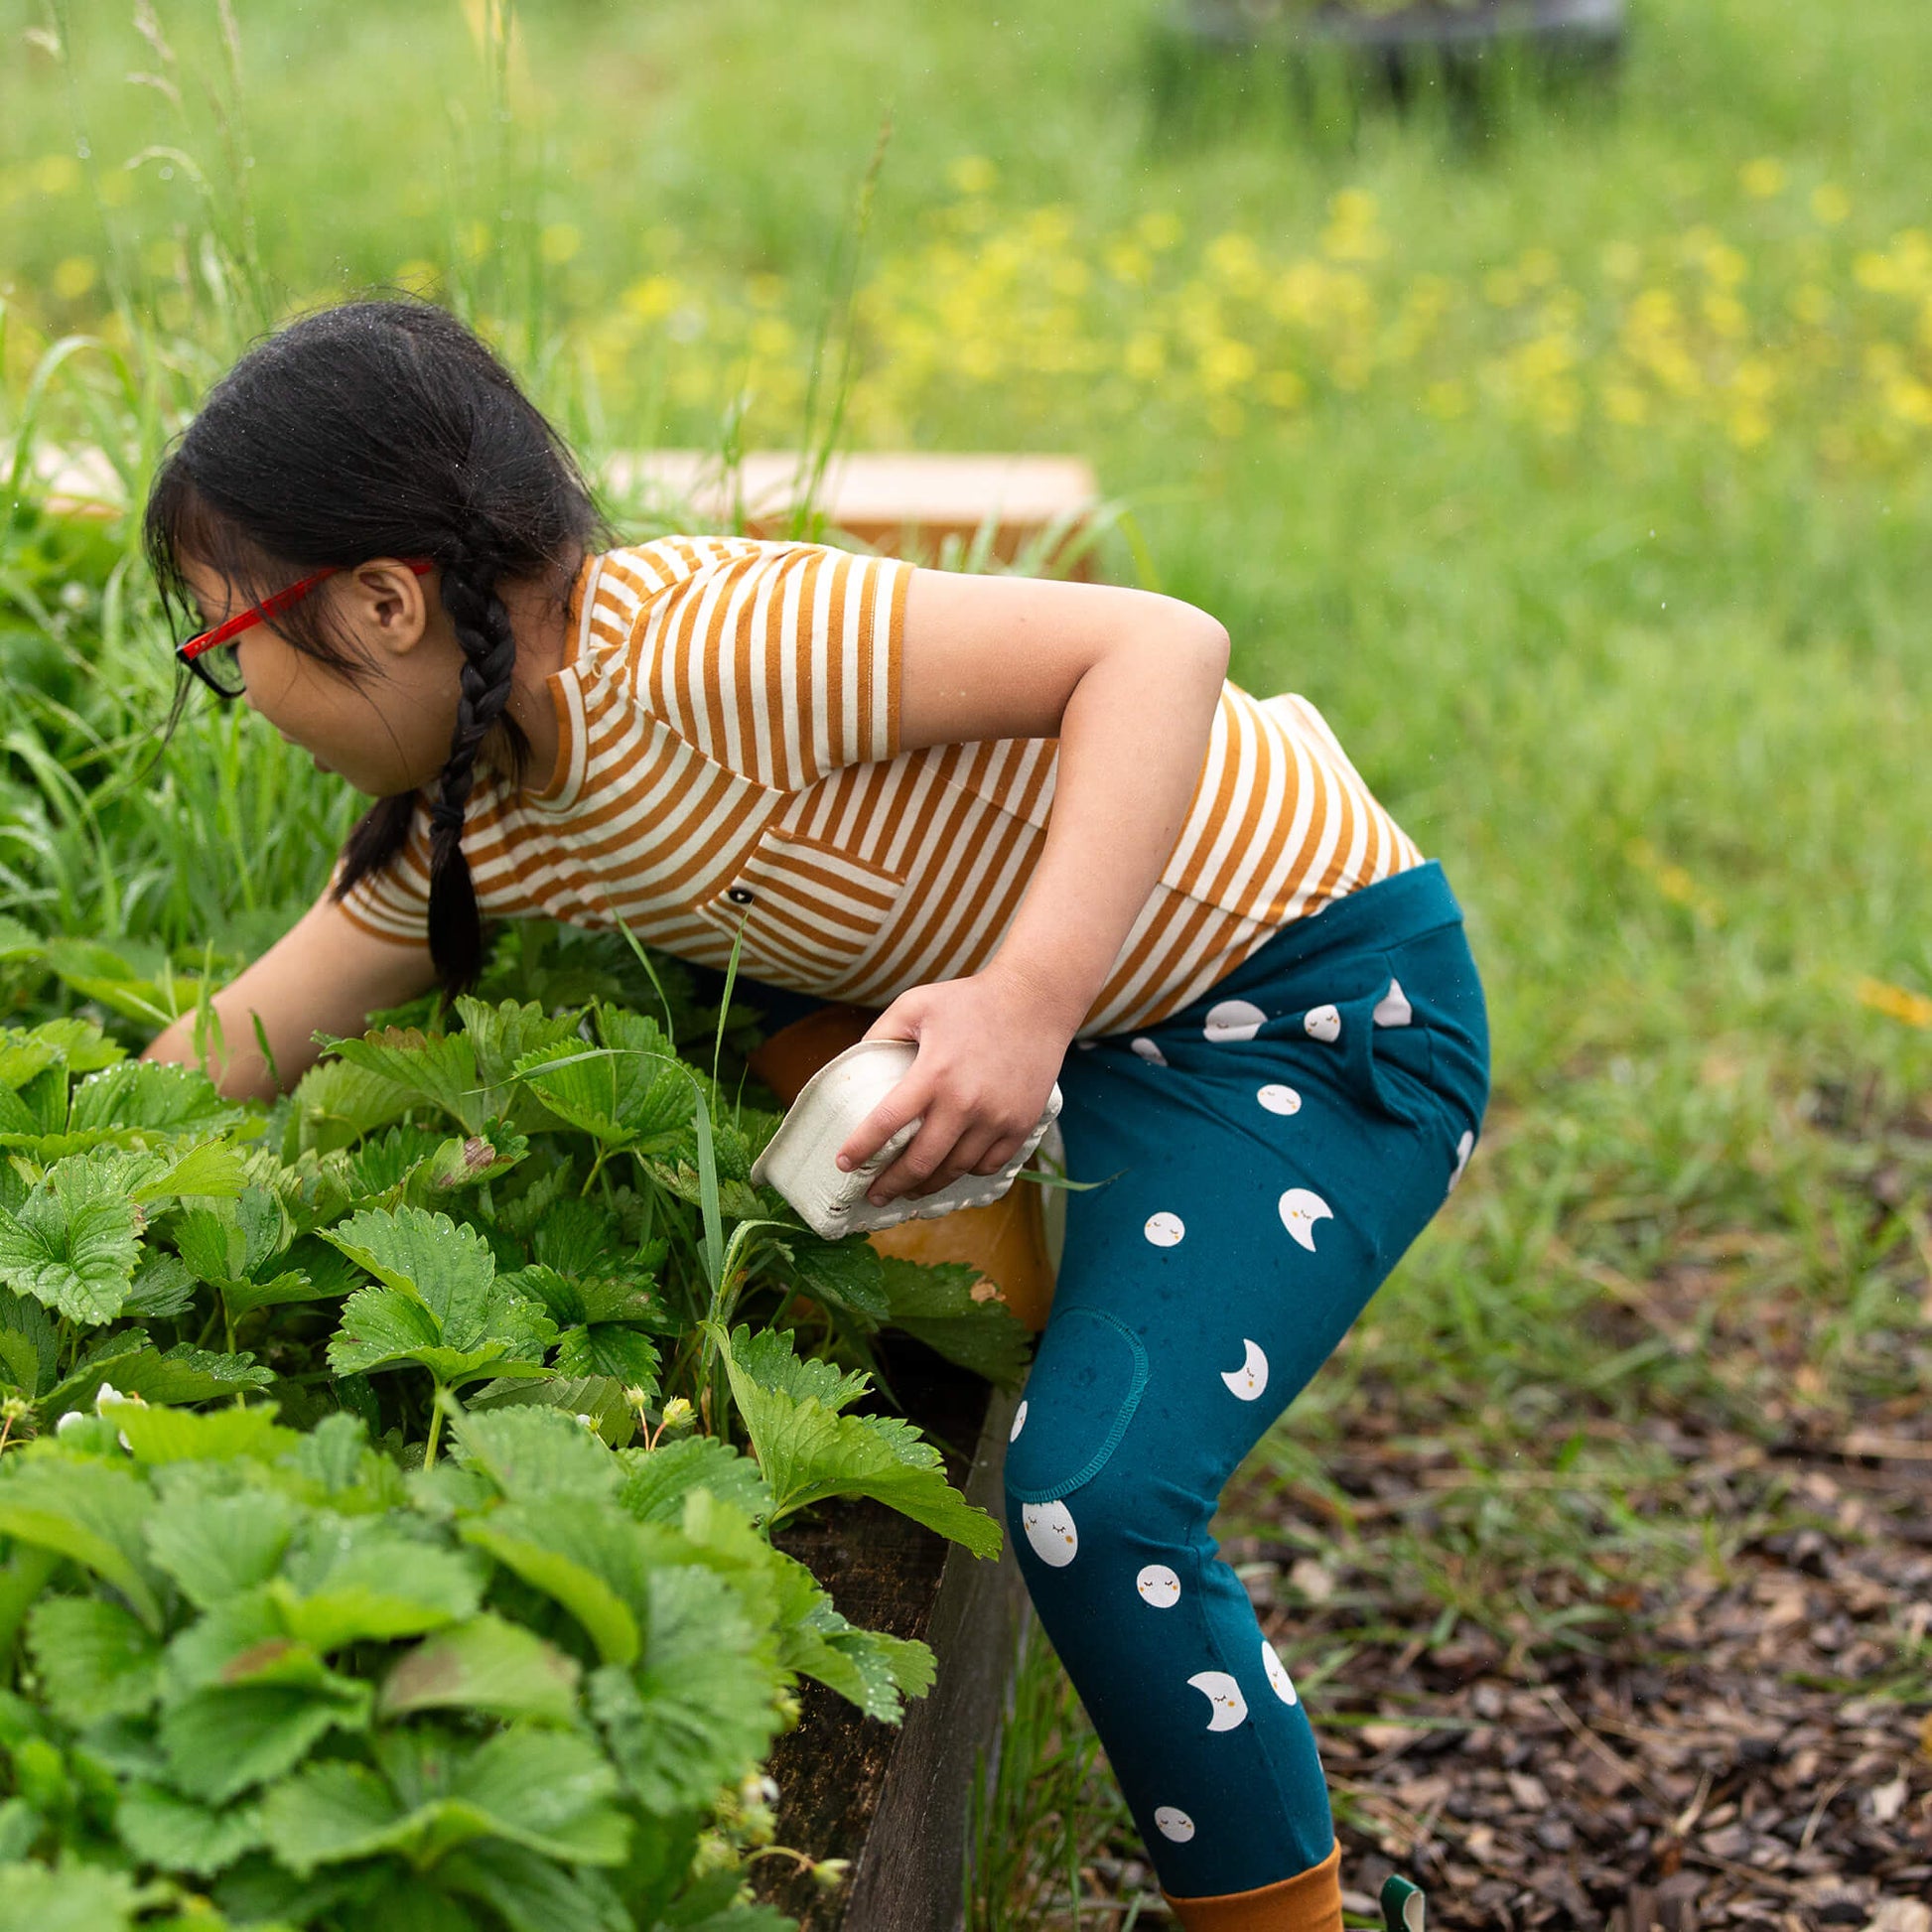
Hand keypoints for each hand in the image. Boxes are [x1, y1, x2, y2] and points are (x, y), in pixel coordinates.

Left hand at [832, 968, 1072, 1206]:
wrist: (1035, 1002)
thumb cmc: (969, 1001)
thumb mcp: (915, 1004)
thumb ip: (881, 1033)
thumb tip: (855, 1067)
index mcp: (934, 1073)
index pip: (887, 1122)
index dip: (861, 1148)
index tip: (843, 1164)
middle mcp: (965, 1102)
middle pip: (920, 1162)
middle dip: (890, 1184)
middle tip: (873, 1194)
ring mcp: (996, 1118)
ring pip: (954, 1169)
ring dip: (926, 1185)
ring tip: (909, 1188)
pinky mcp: (1020, 1125)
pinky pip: (987, 1164)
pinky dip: (965, 1172)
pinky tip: (950, 1169)